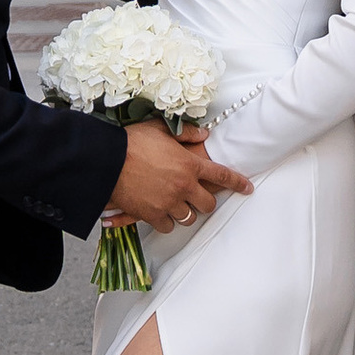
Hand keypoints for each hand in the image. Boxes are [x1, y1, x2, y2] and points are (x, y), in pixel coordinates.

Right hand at [107, 122, 250, 233]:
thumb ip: (186, 133)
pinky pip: (168, 226)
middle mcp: (184, 186)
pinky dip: (166, 221)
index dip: (237, 182)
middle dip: (205, 202)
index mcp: (190, 164)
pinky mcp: (152, 215)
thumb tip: (203, 134)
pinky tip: (160, 213)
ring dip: (185, 212)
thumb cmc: (132, 141)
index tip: (247, 188)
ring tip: (177, 205)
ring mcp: (169, 202)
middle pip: (207, 204)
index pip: (222, 175)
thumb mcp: (160, 129)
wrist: (106, 160)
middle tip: (197, 197)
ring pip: (188, 217)